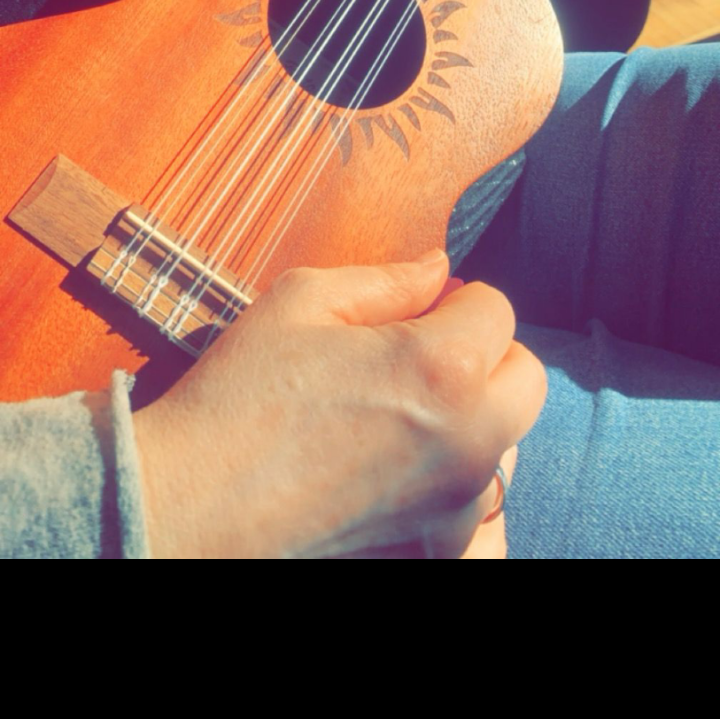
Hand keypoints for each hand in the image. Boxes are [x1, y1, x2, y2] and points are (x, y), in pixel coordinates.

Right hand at [133, 252, 545, 559]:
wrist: (189, 506)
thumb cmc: (238, 396)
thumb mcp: (303, 301)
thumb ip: (387, 281)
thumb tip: (438, 269)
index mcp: (444, 366)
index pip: (496, 308)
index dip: (454, 298)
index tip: (416, 307)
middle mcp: (470, 438)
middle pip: (524, 376)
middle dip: (485, 353)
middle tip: (418, 352)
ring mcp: (457, 502)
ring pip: (509, 441)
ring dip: (477, 416)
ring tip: (404, 412)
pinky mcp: (434, 543)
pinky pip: (483, 512)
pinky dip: (460, 488)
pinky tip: (406, 471)